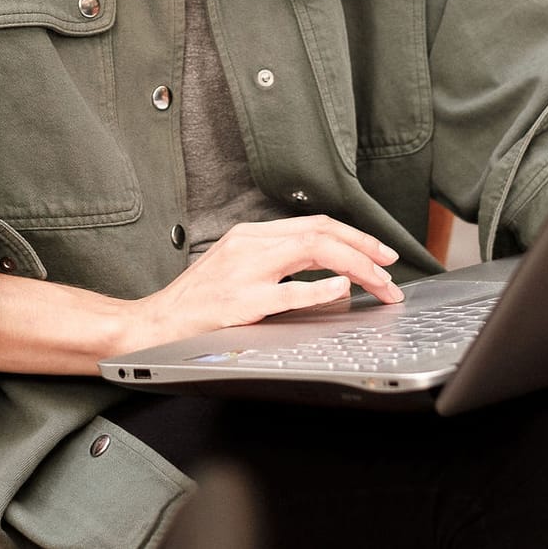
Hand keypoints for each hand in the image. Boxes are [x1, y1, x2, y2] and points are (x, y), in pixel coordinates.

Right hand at [126, 216, 402, 350]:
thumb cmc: (198, 303)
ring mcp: (245, 272)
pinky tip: (342, 289)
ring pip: (312, 251)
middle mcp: (250, 245)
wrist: (156, 324)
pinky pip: (288, 292)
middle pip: (321, 232)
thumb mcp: (238, 270)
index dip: (354, 235)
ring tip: (380, 283)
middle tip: (391, 269)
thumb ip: (279, 267)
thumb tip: (331, 276)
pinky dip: (320, 288)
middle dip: (364, 248)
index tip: (381, 252)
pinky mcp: (241, 302)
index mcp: (251, 236)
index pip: (315, 224)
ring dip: (355, 265)